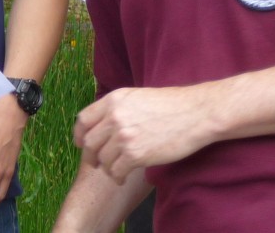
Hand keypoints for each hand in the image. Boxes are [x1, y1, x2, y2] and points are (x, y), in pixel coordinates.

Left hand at [74, 86, 211, 183]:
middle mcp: (115, 117)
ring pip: (102, 159)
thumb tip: (102, 124)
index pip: (83, 120)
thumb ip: (117, 108)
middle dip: (91, 156)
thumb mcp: (137, 97)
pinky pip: (116, 171)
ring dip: (107, 167)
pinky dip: (117, 177)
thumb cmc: (171, 105)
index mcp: (114, 100)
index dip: (80, 135)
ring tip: (116, 169)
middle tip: (97, 163)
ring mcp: (124, 136)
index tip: (81, 144)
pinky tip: (123, 177)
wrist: (195, 113)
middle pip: (89, 142)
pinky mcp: (135, 155)